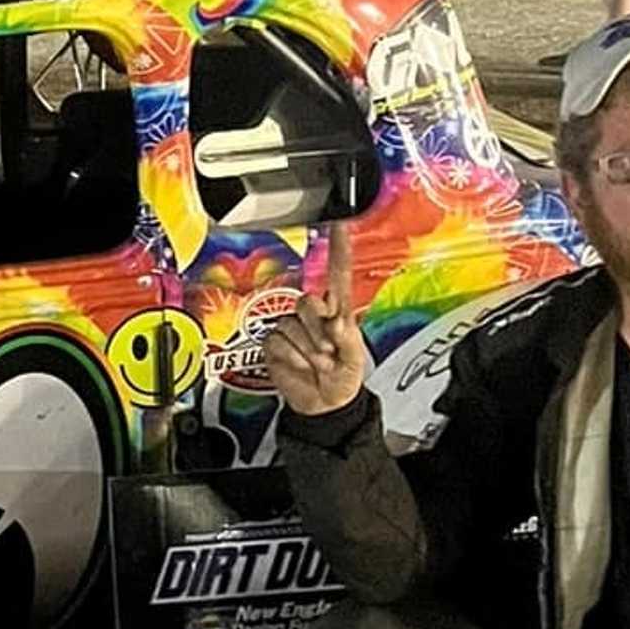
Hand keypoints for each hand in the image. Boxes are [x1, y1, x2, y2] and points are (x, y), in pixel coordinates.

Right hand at [263, 224, 366, 415]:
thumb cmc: (342, 379)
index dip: (337, 248)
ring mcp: (292, 327)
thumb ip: (346, 337)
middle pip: (306, 302)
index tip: (338, 223)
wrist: (322, 404)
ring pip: (292, 325)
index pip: (337, 273)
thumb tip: (332, 320)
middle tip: (328, 353)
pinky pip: (278, 341)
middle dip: (318, 331)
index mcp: (337, 311)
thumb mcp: (355, 360)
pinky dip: (291, 358)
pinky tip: (300, 365)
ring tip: (317, 364)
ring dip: (307, 350)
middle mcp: (313, 313)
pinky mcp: (274, 342)